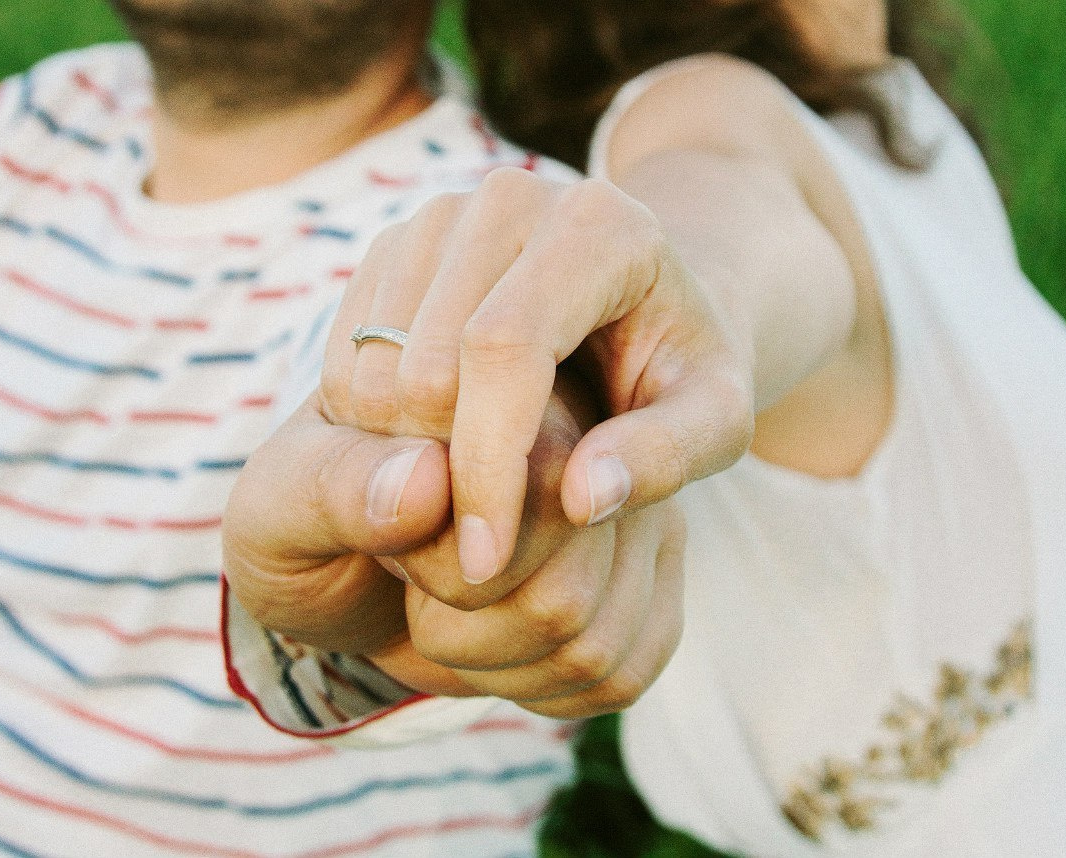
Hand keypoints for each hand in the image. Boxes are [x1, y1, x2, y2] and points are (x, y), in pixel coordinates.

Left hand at [222, 378, 684, 717]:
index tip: (393, 552)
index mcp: (499, 394)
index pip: (524, 499)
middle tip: (415, 582)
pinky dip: (540, 690)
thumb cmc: (312, 525)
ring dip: (495, 662)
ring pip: (592, 641)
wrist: (349, 572)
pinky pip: (622, 672)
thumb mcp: (277, 509)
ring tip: (449, 609)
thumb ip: (332, 486)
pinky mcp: (653, 587)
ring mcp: (631, 517)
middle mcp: (587, 444)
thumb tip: (425, 482)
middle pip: (564, 591)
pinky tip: (497, 648)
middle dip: (464, 623)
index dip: (439, 564)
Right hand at [322, 167, 751, 589]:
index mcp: (599, 226)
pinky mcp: (398, 242)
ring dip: (402, 460)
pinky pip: (350, 355)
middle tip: (477, 548)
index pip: (506, 346)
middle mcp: (510, 198)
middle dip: (442, 473)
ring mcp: (443, 215)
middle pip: (428, 358)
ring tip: (464, 506)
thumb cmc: (681, 368)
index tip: (487, 560)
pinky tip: (435, 462)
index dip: (487, 463)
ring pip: (377, 363)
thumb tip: (582, 500)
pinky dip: (375, 431)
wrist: (642, 299)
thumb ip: (665, 457)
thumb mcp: (715, 418)